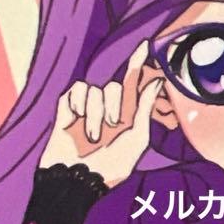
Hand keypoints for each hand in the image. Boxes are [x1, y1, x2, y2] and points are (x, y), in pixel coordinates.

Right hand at [38, 40, 163, 186]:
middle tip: (113, 128)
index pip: (132, 82)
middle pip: (114, 86)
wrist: (79, 179)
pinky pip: (75, 91)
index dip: (138, 63)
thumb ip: (144, 107)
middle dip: (115, 106)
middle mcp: (106, 107)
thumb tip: (157, 81)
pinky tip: (76, 120)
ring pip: (94, 89)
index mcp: (125, 113)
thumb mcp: (136, 137)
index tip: (146, 44)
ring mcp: (85, 107)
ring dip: (96, 113)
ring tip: (93, 137)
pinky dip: (78, 104)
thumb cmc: (112, 165)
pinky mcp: (66, 108)